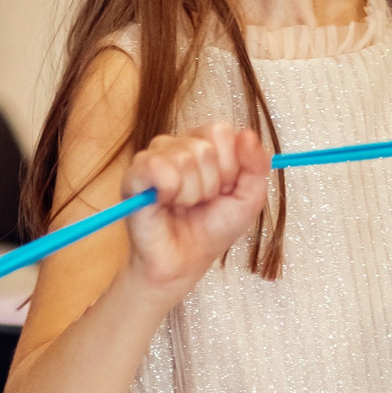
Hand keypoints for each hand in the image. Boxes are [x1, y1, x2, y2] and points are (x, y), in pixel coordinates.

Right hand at [121, 122, 268, 296]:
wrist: (186, 261)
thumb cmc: (213, 228)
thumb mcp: (249, 197)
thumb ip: (257, 164)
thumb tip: (248, 134)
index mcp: (204, 144)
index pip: (221, 131)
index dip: (229, 166)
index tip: (224, 189)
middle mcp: (177, 145)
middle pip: (205, 146)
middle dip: (212, 184)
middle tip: (202, 202)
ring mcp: (153, 158)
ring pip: (184, 158)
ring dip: (192, 193)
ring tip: (184, 206)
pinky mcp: (134, 176)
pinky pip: (158, 167)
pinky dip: (171, 191)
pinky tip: (166, 203)